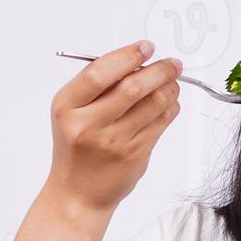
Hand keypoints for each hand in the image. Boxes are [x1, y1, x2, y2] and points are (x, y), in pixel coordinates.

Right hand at [46, 39, 182, 213]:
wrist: (78, 193)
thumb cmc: (77, 147)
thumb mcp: (72, 112)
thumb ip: (97, 85)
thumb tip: (136, 58)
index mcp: (67, 106)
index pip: (100, 72)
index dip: (128, 56)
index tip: (146, 47)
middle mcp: (88, 124)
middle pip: (132, 86)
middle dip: (159, 69)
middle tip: (173, 63)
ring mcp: (113, 141)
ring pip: (153, 103)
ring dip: (170, 87)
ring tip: (173, 81)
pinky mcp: (135, 155)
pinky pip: (161, 122)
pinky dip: (172, 107)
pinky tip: (170, 102)